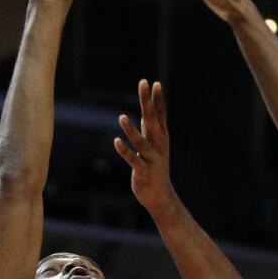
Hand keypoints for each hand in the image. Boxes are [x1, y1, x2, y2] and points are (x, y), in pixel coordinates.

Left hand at [114, 79, 175, 211]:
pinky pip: (133, 160)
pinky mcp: (143, 172)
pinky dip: (125, 151)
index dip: (157, 99)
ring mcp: (152, 159)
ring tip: (121, 117)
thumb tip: (148, 111)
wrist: (160, 195)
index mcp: (162, 138)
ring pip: (141, 142)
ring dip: (131, 130)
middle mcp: (159, 146)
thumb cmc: (155, 167)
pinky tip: (116, 142)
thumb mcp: (155, 145)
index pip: (160, 115)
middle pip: (153, 120)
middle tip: (144, 84)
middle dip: (148, 102)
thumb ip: (151, 128)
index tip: (154, 83)